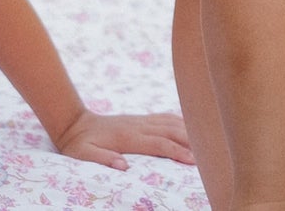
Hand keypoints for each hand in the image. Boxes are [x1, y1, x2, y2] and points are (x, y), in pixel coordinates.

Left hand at [52, 108, 194, 169]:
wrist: (76, 124)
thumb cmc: (79, 145)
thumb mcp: (83, 155)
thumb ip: (102, 159)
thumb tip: (123, 167)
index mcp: (128, 137)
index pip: (159, 144)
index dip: (177, 151)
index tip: (192, 160)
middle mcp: (138, 125)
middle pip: (171, 131)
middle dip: (191, 140)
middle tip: (209, 151)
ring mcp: (141, 120)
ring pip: (170, 122)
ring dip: (188, 129)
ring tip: (205, 139)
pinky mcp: (140, 119)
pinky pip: (164, 118)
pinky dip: (179, 120)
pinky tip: (188, 125)